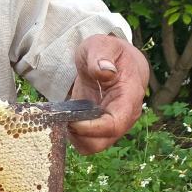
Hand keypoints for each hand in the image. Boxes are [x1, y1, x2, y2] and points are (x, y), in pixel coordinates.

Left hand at [68, 35, 149, 154]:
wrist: (113, 59)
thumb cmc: (108, 52)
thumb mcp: (102, 44)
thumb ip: (102, 55)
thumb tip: (105, 72)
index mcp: (129, 97)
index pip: (115, 124)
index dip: (92, 128)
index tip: (72, 121)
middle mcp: (124, 116)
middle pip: (102, 142)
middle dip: (78, 135)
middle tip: (62, 117)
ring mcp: (112, 125)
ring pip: (92, 146)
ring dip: (74, 136)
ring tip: (63, 116)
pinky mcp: (100, 128)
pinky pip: (85, 142)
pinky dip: (72, 136)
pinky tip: (65, 118)